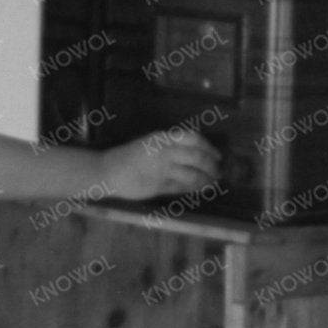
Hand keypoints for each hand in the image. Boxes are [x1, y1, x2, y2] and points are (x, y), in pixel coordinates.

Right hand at [91, 125, 220, 202]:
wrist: (108, 170)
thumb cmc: (128, 156)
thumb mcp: (150, 143)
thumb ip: (169, 145)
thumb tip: (193, 152)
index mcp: (163, 137)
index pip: (194, 138)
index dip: (209, 147)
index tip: (217, 155)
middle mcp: (165, 151)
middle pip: (198, 158)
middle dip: (212, 166)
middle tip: (218, 171)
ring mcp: (163, 169)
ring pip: (193, 175)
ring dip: (206, 180)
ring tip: (212, 183)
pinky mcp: (159, 185)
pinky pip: (182, 187)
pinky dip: (194, 189)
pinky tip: (199, 190)